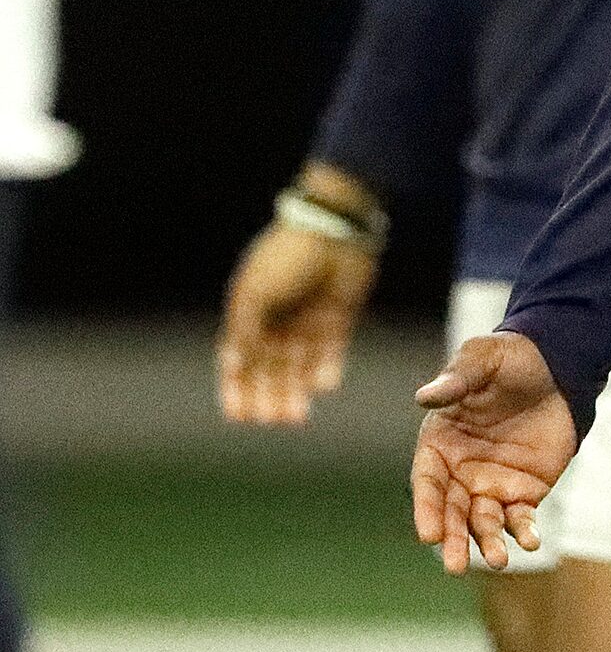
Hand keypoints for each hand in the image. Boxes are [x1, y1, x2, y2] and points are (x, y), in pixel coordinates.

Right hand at [217, 222, 377, 425]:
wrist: (336, 230)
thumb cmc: (287, 259)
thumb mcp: (257, 295)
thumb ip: (246, 330)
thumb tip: (234, 365)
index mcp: (250, 313)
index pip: (238, 360)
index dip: (235, 388)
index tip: (237, 416)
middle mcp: (277, 321)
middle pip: (269, 369)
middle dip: (267, 396)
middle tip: (269, 421)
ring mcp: (306, 321)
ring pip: (298, 367)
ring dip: (295, 392)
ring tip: (295, 418)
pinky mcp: (336, 319)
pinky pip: (329, 353)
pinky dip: (326, 371)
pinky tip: (324, 387)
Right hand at [411, 331, 576, 574]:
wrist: (558, 366)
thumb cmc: (511, 359)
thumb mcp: (483, 360)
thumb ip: (457, 381)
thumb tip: (424, 397)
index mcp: (440, 443)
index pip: (428, 482)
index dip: (427, 509)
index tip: (429, 534)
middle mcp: (460, 470)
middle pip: (451, 512)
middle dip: (452, 539)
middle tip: (455, 566)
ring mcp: (491, 484)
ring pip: (483, 522)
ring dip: (488, 542)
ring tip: (498, 560)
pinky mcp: (524, 490)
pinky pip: (520, 517)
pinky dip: (523, 531)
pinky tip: (531, 541)